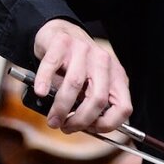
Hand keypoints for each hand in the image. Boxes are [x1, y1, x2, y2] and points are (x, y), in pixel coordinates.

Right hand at [33, 18, 132, 133]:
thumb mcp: (92, 85)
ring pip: (74, 85)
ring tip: (53, 119)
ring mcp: (83, 50)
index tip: (91, 130)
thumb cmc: (75, 66)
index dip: (107, 125)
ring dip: (61, 108)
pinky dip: (44, 82)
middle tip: (65, 127)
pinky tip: (40, 93)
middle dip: (80, 120)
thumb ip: (91, 104)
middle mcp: (103, 61)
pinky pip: (52, 65)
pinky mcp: (61, 43)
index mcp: (116, 76)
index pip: (123, 107)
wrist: (60, 33)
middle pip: (98, 99)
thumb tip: (85, 129)